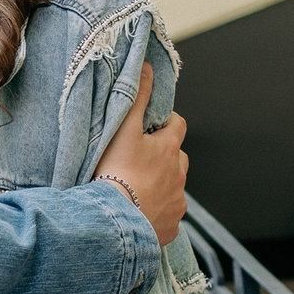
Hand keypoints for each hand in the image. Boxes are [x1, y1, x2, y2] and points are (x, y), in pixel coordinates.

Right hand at [94, 63, 188, 247]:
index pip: (178, 126)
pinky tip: (140, 211)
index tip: (152, 127)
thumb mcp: (123, 130)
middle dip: (165, 155)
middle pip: (178, 158)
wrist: (113, 222)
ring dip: (162, 183)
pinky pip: (168, 214)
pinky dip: (159, 211)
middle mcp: (179, 176)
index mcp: (170, 150)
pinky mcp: (171, 226)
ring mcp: (177, 203)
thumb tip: (147, 67)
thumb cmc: (115, 174)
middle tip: (140, 159)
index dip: (167, 123)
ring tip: (138, 187)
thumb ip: (136, 97)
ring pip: (175, 186)